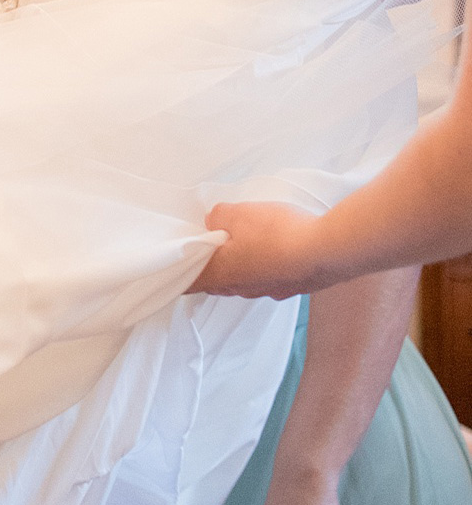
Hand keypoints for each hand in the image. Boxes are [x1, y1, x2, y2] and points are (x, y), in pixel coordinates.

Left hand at [193, 201, 324, 296]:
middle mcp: (245, 290)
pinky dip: (267, 264)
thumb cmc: (275, 234)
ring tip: (245, 242)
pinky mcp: (293, 287)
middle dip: (214, 265)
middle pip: (220, 282)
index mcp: (223, 276)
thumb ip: (218, 217)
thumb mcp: (236, 213)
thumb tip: (214, 223)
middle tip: (211, 246)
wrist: (326, 251)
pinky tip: (275, 248)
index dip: (183, 274)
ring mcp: (271, 291)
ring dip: (243, 264)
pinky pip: (271, 276)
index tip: (178, 266)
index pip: (192, 284)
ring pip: (247, 279)